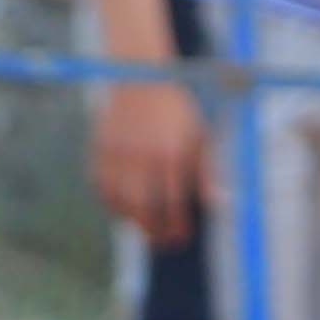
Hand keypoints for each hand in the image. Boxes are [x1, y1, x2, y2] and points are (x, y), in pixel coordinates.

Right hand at [89, 73, 205, 246]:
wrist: (141, 76)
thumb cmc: (179, 112)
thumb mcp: (201, 137)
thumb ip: (209, 173)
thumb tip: (220, 208)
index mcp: (171, 154)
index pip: (173, 204)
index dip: (176, 227)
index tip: (181, 238)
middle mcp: (142, 155)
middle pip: (143, 208)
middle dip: (153, 231)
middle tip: (163, 242)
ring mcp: (117, 152)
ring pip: (119, 201)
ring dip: (131, 221)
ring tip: (144, 227)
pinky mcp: (99, 148)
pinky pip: (100, 186)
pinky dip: (111, 202)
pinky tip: (124, 209)